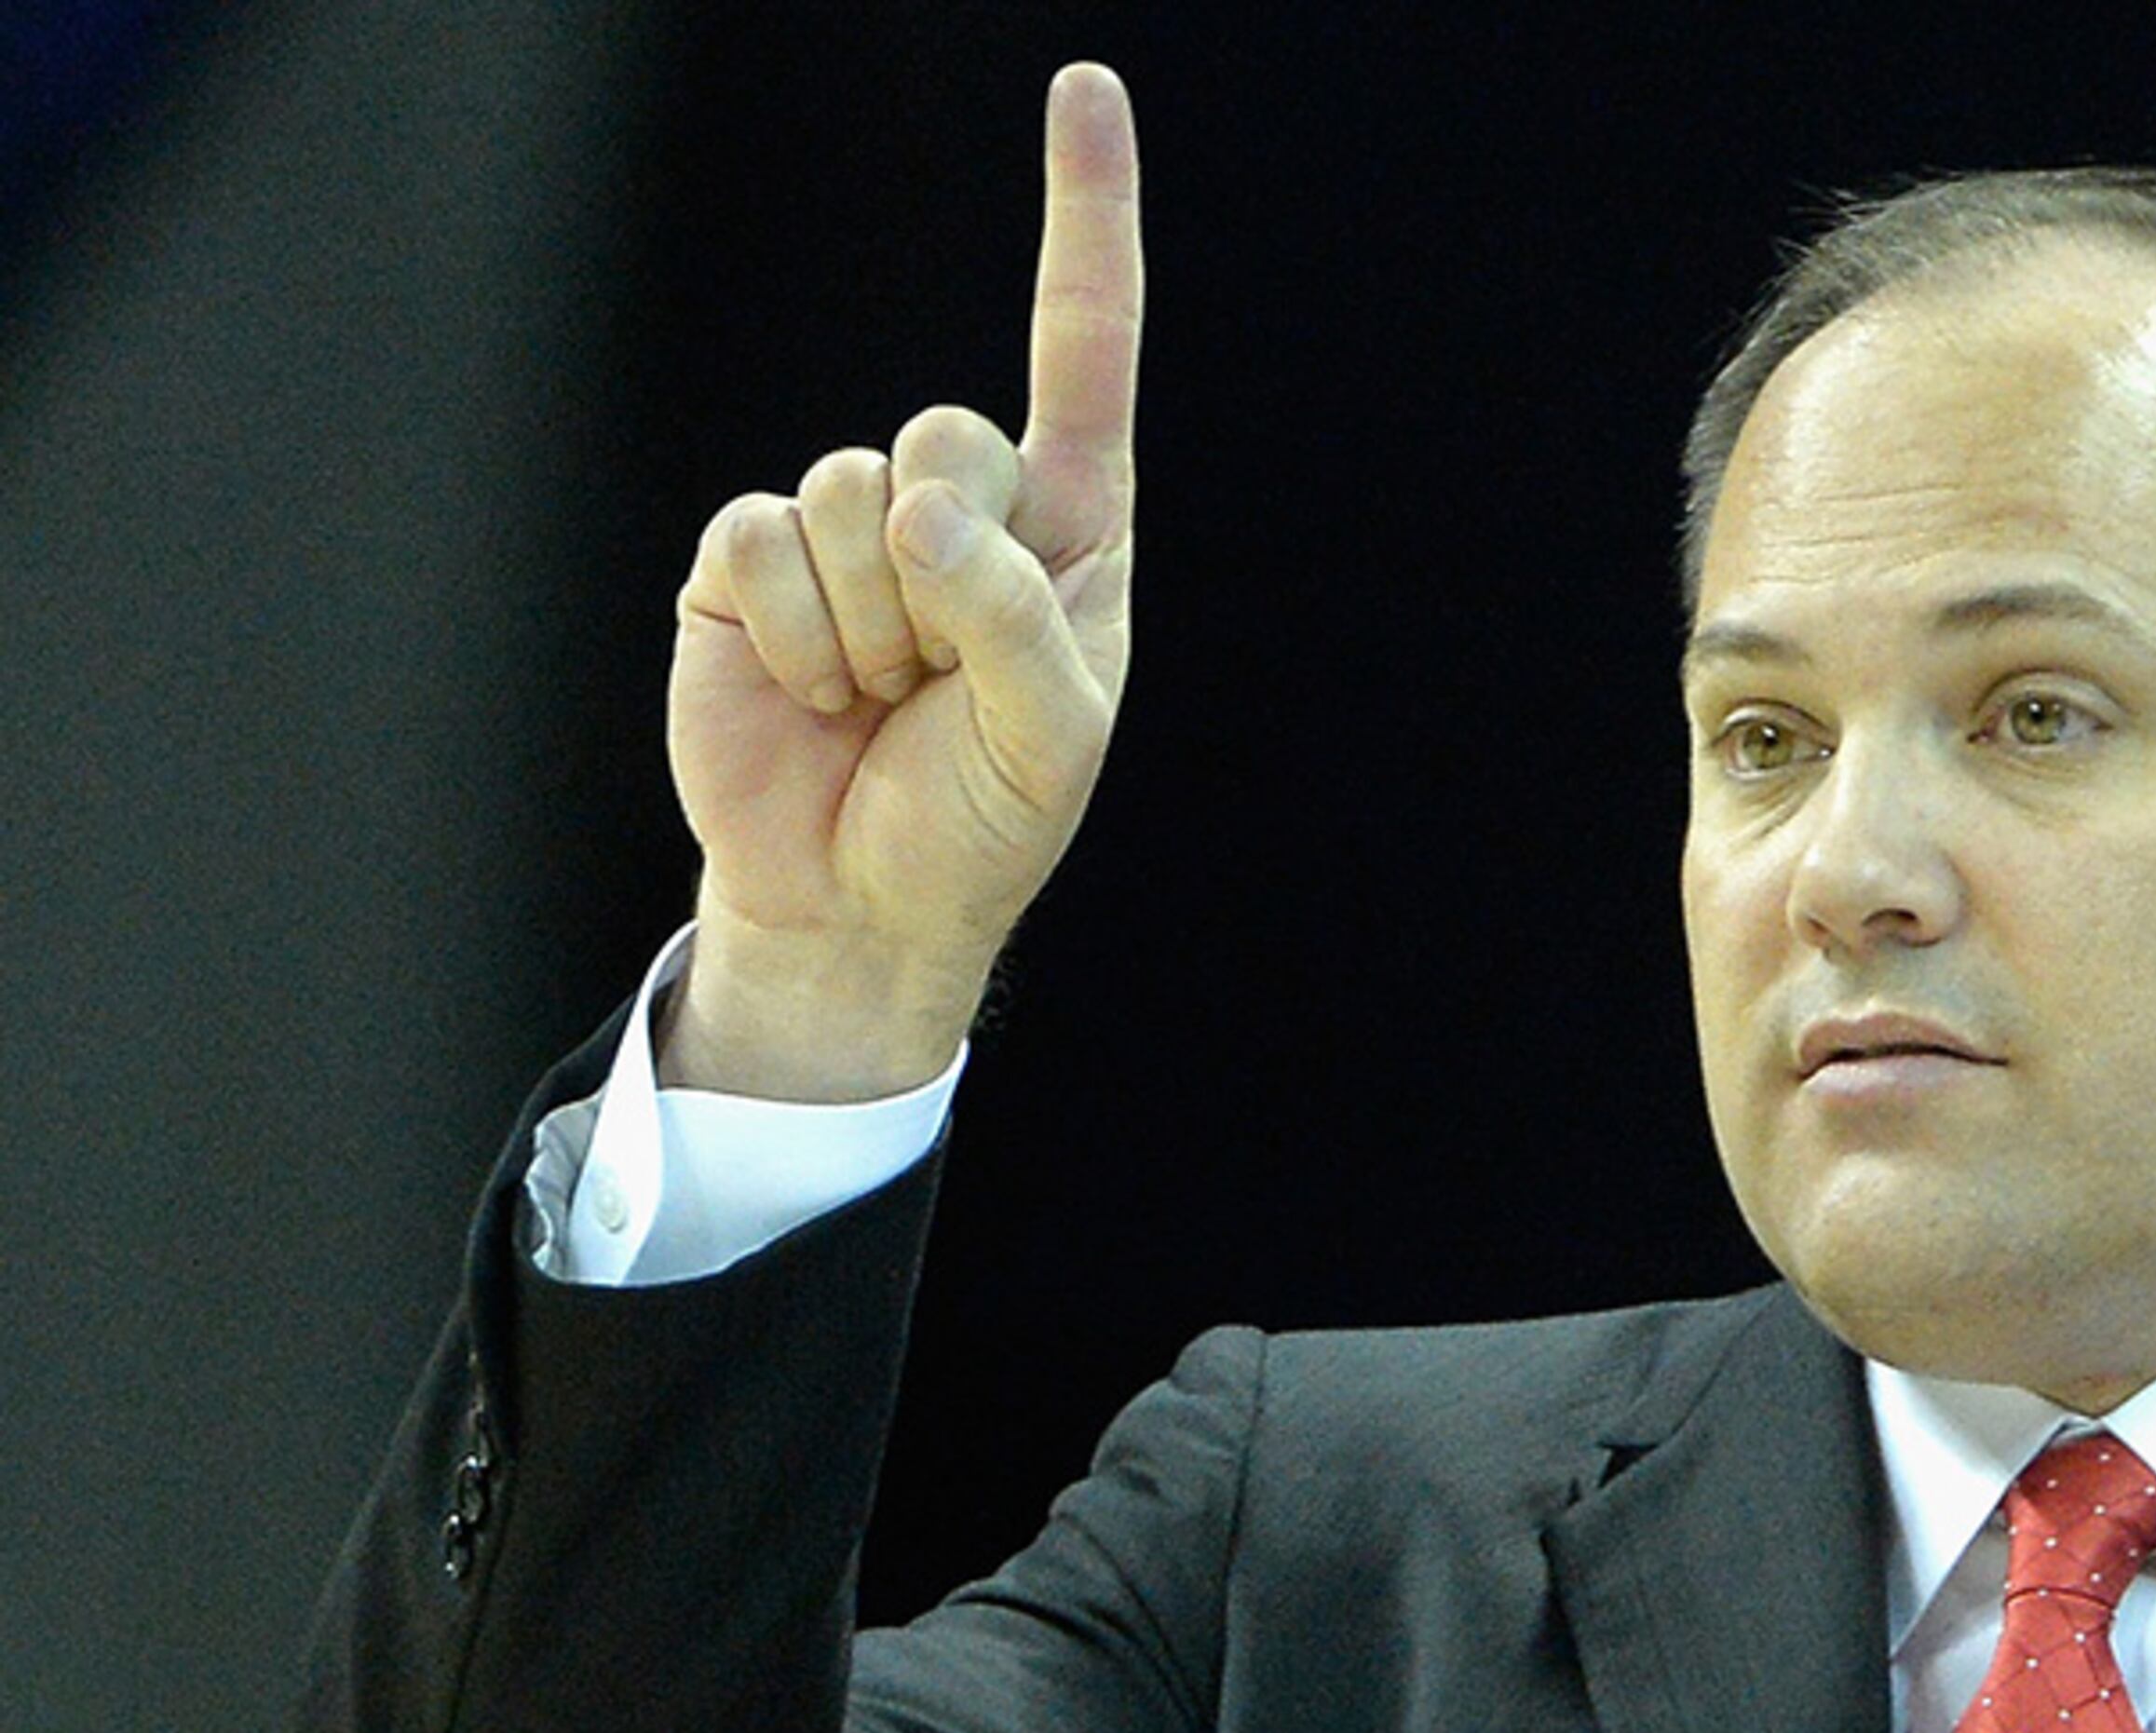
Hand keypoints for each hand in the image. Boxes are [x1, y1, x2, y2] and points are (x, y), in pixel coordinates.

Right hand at [661, 61, 1144, 1098]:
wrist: (857, 902)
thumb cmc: (981, 820)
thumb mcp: (1053, 739)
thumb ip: (1015, 621)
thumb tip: (922, 514)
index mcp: (1065, 525)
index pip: (1085, 347)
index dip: (1085, 217)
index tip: (1086, 88)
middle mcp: (957, 503)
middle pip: (948, 433)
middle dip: (949, 570)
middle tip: (944, 679)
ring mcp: (846, 528)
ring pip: (849, 495)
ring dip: (871, 628)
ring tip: (879, 701)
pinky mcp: (749, 563)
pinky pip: (760, 540)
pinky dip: (796, 634)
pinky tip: (813, 695)